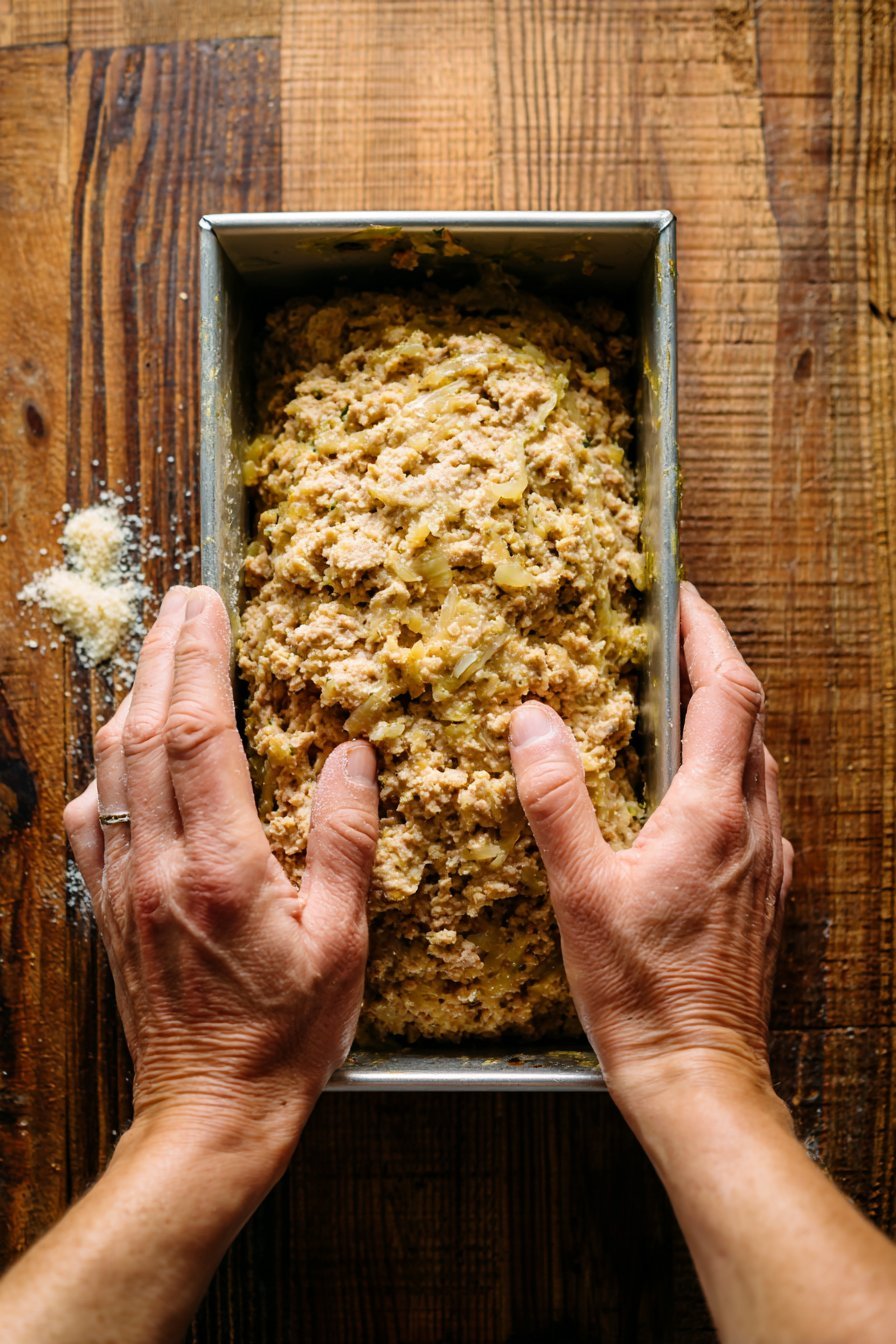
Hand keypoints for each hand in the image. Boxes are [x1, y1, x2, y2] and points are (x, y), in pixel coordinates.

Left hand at [64, 586, 378, 1168]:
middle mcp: (158, 866)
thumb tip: (352, 755)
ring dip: (132, 697)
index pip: (201, 733)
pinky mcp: (108, 906)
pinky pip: (92, 817)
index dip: (201, 659)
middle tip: (182, 599)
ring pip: (111, 766)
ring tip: (158, 651)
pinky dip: (106, 766)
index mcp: (221, 867)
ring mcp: (123, 885)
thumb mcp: (343, 941)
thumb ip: (345, 840)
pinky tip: (124, 752)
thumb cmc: (286, 1033)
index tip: (209, 605)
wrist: (210, 1111)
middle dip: (163, 654)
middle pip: (146, 731)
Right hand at [508, 581, 792, 1113]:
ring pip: (755, 763)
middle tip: (669, 642)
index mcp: (713, 811)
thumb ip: (555, 797)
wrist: (698, 1071)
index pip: (729, 691)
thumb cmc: (640, 989)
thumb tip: (532, 720)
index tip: (681, 598)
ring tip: (671, 704)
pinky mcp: (764, 892)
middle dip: (714, 667)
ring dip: (721, 721)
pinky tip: (686, 794)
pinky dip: (724, 773)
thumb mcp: (579, 888)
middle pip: (749, 719)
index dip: (708, 634)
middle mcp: (755, 826)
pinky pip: (754, 808)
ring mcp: (768, 861)